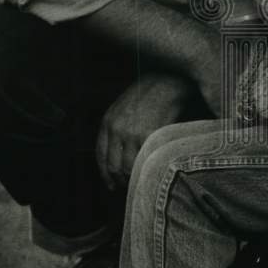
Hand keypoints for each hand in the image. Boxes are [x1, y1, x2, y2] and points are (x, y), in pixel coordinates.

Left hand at [95, 73, 193, 191]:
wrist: (167, 81)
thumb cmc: (147, 94)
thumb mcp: (122, 108)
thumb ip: (115, 129)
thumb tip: (117, 157)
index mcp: (107, 122)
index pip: (101, 157)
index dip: (106, 175)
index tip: (111, 185)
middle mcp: (117, 129)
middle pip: (114, 166)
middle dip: (120, 180)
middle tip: (129, 186)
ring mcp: (133, 133)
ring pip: (130, 168)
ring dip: (135, 178)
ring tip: (142, 180)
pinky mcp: (150, 136)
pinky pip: (145, 161)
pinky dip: (148, 170)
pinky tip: (152, 171)